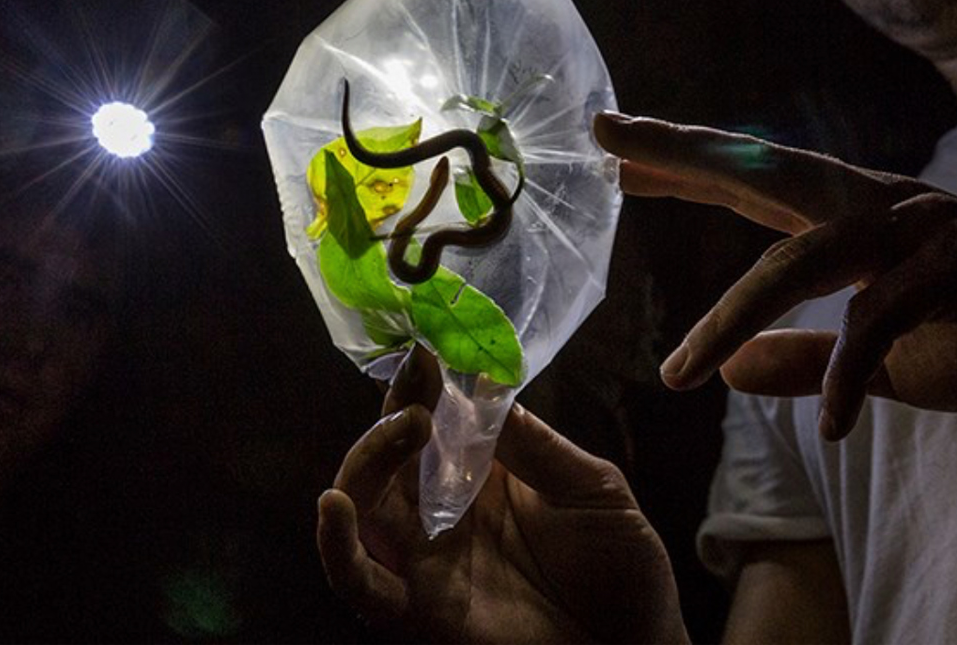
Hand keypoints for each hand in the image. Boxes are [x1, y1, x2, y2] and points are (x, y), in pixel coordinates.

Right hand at [317, 345, 688, 643]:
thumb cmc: (621, 567)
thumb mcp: (592, 488)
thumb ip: (537, 445)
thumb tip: (486, 387)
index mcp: (482, 475)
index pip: (435, 418)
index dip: (424, 382)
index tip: (426, 345)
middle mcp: (443, 513)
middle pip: (387, 454)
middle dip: (392, 412)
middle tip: (419, 386)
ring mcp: (425, 560)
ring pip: (363, 504)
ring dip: (367, 459)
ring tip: (407, 427)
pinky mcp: (417, 611)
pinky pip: (360, 581)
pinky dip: (336, 546)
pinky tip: (334, 507)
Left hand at [592, 112, 956, 438]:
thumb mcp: (894, 360)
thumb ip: (812, 359)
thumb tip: (731, 368)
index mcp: (866, 218)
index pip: (760, 180)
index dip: (688, 161)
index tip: (616, 147)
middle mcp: (888, 205)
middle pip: (767, 170)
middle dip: (685, 153)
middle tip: (608, 134)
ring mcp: (930, 227)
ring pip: (806, 257)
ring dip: (733, 315)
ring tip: (677, 374)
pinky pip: (886, 318)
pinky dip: (849, 374)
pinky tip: (829, 428)